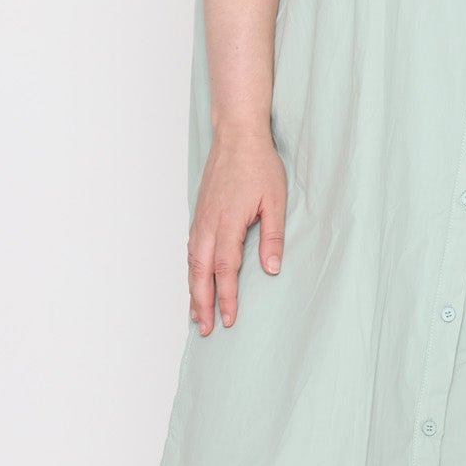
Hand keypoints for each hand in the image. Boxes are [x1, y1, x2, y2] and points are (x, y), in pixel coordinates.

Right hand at [188, 127, 286, 334]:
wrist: (237, 136)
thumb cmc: (259, 165)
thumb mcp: (275, 200)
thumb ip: (273, 236)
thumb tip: (272, 269)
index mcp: (228, 223)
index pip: (225, 269)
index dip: (226, 297)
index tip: (229, 319)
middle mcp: (208, 224)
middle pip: (201, 272)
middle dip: (202, 303)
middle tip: (205, 329)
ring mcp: (200, 219)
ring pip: (192, 262)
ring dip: (193, 290)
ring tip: (195, 314)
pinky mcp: (199, 213)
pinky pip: (191, 249)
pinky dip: (191, 270)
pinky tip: (194, 280)